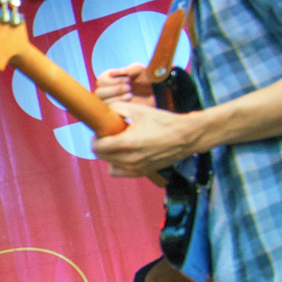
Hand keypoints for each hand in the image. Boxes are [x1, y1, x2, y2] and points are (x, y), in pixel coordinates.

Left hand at [92, 98, 206, 176]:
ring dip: (109, 154)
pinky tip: (124, 154)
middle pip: (101, 156)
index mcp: (128, 142)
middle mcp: (130, 159)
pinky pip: (118, 172)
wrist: (186, 137)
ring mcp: (136, 168)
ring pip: (109, 164)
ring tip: (118, 143)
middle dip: (101, 145)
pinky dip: (116, 164)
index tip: (101, 131)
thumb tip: (103, 112)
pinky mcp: (142, 172)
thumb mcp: (138, 110)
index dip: (96, 138)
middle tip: (109, 135)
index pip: (98, 147)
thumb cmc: (164, 122)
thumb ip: (117, 109)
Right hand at [94, 64, 153, 106]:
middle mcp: (107, 92)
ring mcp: (111, 103)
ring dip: (116, 98)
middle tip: (129, 87)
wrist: (157, 91)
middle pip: (98, 93)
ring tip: (130, 94)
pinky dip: (119, 105)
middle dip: (113, 90)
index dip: (112, 81)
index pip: (100, 82)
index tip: (128, 79)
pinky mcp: (116, 112)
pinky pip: (110, 111)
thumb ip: (128, 69)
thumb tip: (114, 73)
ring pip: (103, 103)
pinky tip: (130, 100)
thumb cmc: (146, 78)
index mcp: (109, 81)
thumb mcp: (139, 70)